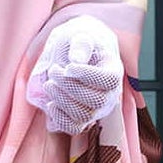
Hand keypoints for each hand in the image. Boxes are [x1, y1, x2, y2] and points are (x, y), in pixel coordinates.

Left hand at [25, 15, 124, 134]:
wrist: (72, 53)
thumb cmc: (78, 43)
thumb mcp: (80, 34)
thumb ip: (80, 44)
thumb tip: (76, 59)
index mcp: (113, 70)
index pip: (109, 80)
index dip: (88, 76)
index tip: (69, 67)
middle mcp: (109, 93)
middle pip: (96, 100)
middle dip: (70, 87)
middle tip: (54, 71)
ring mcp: (96, 108)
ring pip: (84, 115)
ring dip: (62, 101)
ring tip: (49, 84)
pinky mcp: (81, 118)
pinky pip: (73, 128)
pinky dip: (59, 118)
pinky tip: (50, 104)